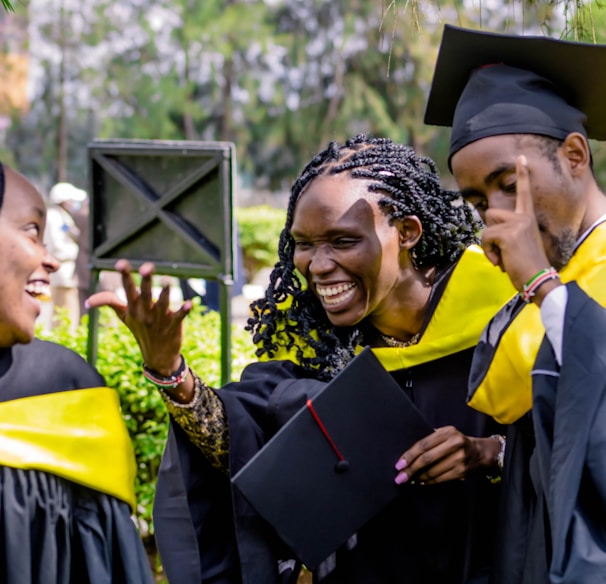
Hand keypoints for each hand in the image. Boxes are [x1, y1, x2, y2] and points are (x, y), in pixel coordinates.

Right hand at [85, 260, 191, 375]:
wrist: (158, 356)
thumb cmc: (140, 330)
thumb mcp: (124, 317)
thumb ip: (110, 302)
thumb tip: (88, 301)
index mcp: (134, 309)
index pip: (127, 290)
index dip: (125, 276)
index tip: (120, 263)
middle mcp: (146, 313)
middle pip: (145, 295)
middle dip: (146, 281)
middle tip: (147, 267)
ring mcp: (160, 320)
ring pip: (163, 304)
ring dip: (165, 293)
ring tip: (168, 280)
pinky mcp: (174, 325)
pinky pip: (179, 317)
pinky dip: (184, 311)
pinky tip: (189, 304)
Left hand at [394, 426, 498, 484]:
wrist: (480, 452)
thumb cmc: (457, 442)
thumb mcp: (445, 434)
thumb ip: (430, 439)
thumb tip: (408, 454)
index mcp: (447, 432)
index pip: (423, 444)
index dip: (409, 455)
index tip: (399, 464)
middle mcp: (454, 444)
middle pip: (427, 458)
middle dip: (411, 469)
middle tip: (400, 477)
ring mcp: (459, 459)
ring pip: (433, 471)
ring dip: (418, 477)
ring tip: (409, 480)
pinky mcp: (462, 471)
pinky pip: (441, 479)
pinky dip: (429, 481)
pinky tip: (421, 481)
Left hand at [480, 155, 550, 290]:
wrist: (538, 278)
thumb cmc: (526, 264)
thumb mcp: (517, 243)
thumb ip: (506, 232)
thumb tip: (488, 231)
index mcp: (527, 217)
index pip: (524, 192)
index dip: (522, 175)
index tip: (520, 158)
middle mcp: (523, 217)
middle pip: (490, 213)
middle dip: (489, 232)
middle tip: (502, 249)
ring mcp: (516, 224)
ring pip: (486, 227)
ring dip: (489, 245)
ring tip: (503, 256)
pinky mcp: (508, 234)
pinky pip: (485, 239)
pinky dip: (489, 253)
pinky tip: (501, 261)